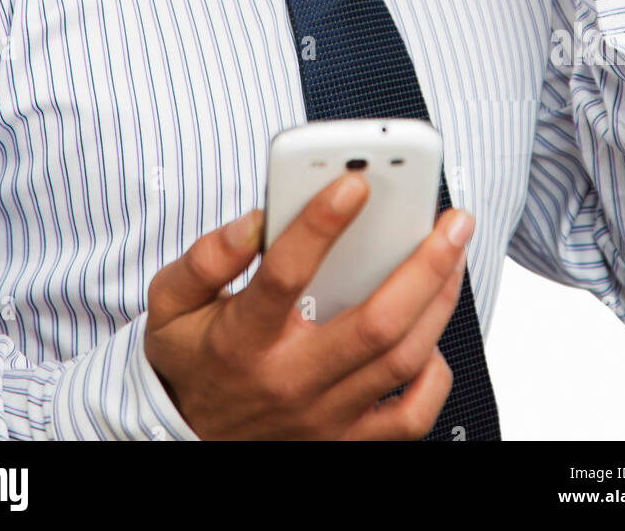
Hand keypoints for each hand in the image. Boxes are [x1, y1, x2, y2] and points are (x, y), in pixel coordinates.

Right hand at [144, 173, 471, 440]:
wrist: (188, 442)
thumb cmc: (191, 360)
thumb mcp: (171, 303)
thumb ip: (206, 257)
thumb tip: (255, 220)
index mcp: (243, 338)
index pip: (285, 276)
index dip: (321, 224)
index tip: (355, 183)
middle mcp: (290, 380)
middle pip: (374, 324)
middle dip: (423, 265)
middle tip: (452, 222)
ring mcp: (324, 417)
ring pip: (402, 360)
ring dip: (439, 302)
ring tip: (453, 257)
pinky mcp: (347, 441)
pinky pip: (411, 418)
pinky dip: (434, 375)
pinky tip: (432, 335)